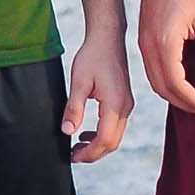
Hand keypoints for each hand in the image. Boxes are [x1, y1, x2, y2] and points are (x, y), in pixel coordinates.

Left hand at [63, 30, 133, 162]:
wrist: (107, 38)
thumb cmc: (93, 56)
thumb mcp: (78, 82)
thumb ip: (73, 108)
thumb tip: (67, 131)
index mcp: (115, 104)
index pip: (104, 140)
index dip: (89, 153)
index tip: (72, 156)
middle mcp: (125, 107)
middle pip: (112, 143)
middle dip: (93, 154)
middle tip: (73, 156)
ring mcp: (127, 105)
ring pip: (115, 137)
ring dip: (97, 146)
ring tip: (77, 147)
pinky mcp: (124, 102)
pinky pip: (116, 127)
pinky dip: (102, 135)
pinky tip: (86, 134)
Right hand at [136, 0, 194, 115]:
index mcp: (165, 44)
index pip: (176, 84)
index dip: (192, 100)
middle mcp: (149, 48)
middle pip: (162, 88)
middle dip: (182, 103)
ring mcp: (143, 46)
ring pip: (154, 82)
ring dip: (173, 95)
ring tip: (193, 100)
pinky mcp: (143, 43)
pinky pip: (151, 72)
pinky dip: (165, 84)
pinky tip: (181, 83)